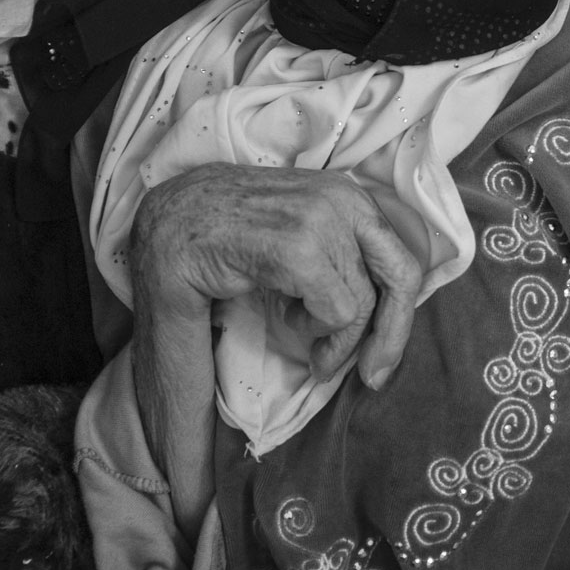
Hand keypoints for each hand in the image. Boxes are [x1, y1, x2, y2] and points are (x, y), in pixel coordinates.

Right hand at [130, 164, 420, 388]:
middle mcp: (342, 197)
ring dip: (332, 336)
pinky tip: (283, 317)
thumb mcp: (298, 244)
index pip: (403, 255)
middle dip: (391, 335)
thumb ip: (343, 265)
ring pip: (362, 303)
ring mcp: (322, 216)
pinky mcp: (299, 243)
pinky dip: (315, 330)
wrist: (167, 229)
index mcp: (346, 195)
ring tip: (293, 324)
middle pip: (402, 276)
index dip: (401, 313)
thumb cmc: (227, 239)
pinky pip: (338, 310)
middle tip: (368, 375)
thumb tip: (388, 327)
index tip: (380, 360)